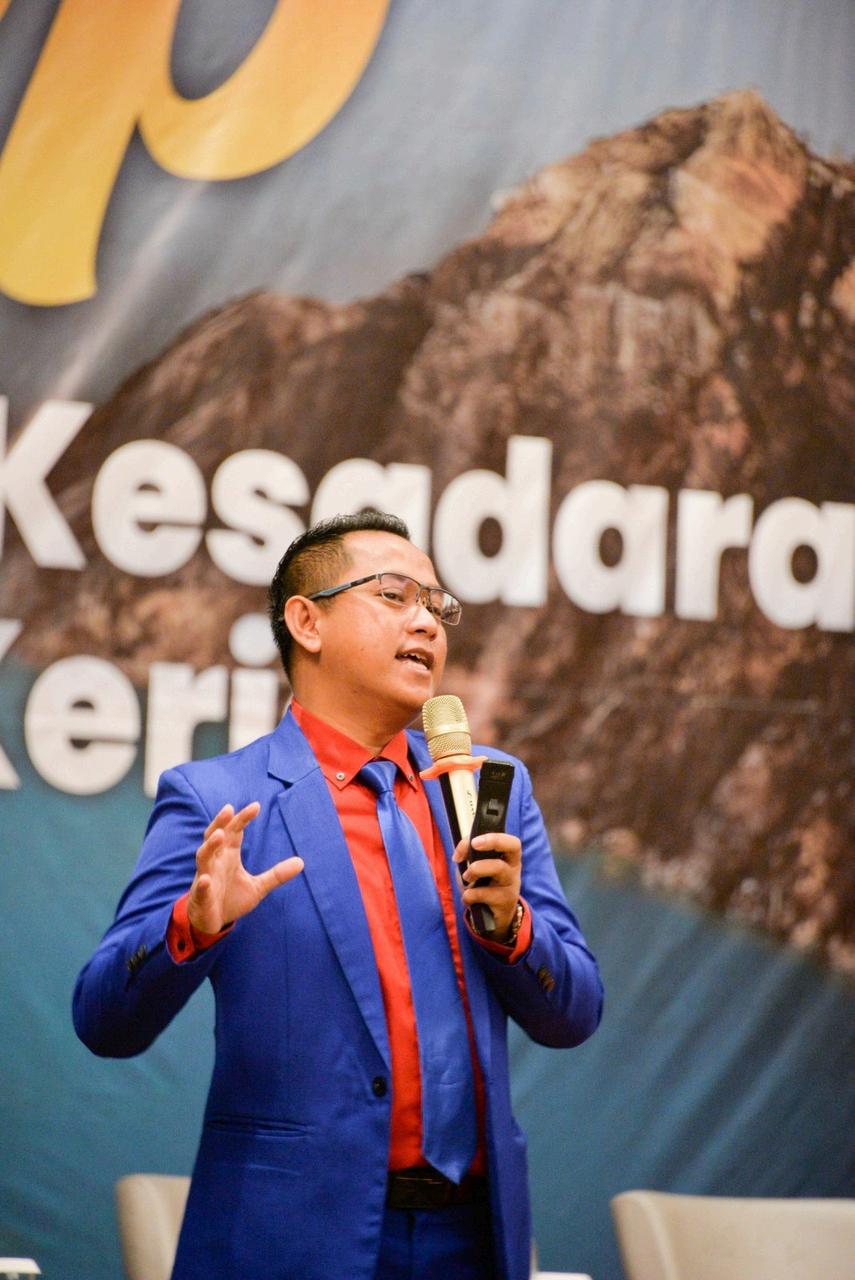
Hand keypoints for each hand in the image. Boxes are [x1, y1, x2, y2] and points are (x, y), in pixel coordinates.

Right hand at [187, 802, 302, 934]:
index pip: (234, 832)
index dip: (242, 819)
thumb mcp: (258, 887)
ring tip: (219, 835)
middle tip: (229, 808)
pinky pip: (201, 888)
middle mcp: (215, 861)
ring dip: (210, 846)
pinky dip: (202, 883)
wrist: (212, 923)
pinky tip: (205, 880)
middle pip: (214, 836)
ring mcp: (205, 877)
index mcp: (228, 855)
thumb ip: (277, 874)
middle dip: (221, 823)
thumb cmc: (232, 899)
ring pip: (203, 856)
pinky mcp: (201, 896)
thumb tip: (301, 862)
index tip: (256, 806)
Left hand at [453, 832, 521, 941]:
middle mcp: (514, 869)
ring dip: (476, 869)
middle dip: (491, 842)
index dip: (495, 837)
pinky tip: (468, 899)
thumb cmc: (485, 886)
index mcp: (509, 858)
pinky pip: (483, 894)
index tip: (475, 841)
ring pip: (498, 868)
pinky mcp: (504, 903)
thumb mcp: (479, 868)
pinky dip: (469, 895)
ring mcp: (511, 886)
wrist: (493, 918)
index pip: (512, 841)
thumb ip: (470, 854)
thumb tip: (458, 854)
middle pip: (512, 849)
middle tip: (474, 846)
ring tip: (467, 878)